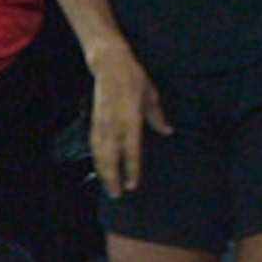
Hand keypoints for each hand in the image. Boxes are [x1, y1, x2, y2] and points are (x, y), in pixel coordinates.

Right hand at [87, 41, 171, 196]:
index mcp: (131, 119)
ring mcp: (102, 124)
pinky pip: (94, 146)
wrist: (110, 65)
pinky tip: (100, 167)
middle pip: (112, 158)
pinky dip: (97, 159)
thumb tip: (167, 131)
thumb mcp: (151, 95)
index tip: (133, 184)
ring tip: (108, 187)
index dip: (132, 169)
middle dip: (114, 178)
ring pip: (100, 154)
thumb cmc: (134, 79)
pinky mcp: (94, 122)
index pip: (132, 151)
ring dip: (103, 172)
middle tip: (117, 195)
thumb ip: (157, 116)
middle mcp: (115, 125)